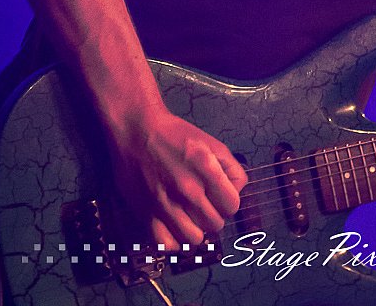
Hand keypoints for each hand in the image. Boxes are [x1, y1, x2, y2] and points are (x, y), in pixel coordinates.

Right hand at [105, 105, 247, 250]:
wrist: (137, 131)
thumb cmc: (175, 135)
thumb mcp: (212, 142)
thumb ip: (232, 168)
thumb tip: (237, 192)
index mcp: (205, 169)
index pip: (232, 206)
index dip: (229, 202)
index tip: (220, 196)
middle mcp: (187, 189)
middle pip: (215, 224)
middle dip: (214, 215)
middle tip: (204, 204)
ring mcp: (165, 204)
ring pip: (194, 239)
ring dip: (196, 229)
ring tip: (190, 216)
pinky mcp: (146, 213)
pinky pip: (167, 245)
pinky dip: (174, 240)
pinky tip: (174, 226)